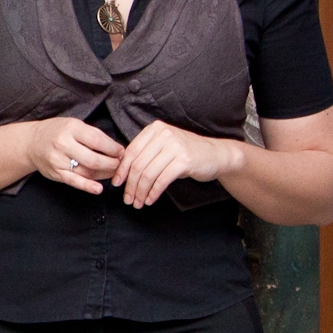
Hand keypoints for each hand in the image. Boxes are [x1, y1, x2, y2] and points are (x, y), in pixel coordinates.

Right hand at [23, 116, 122, 193]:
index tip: (122, 152)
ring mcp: (58, 160)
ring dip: (104, 174)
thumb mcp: (74, 124)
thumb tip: (116, 149)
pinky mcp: (56, 173)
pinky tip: (98, 189)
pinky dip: (87, 186)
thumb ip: (93, 135)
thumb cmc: (57, 132)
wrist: (32, 143)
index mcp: (71, 128)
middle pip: (94, 159)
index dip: (113, 149)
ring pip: (87, 171)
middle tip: (121, 165)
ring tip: (113, 173)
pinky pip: (74, 181)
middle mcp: (64, 144)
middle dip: (112, 164)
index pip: (98, 140)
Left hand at [111, 121, 239, 208]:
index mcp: (155, 129)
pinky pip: (162, 180)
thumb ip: (146, 153)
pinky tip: (150, 200)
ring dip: (140, 192)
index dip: (122, 170)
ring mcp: (174, 147)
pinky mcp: (184, 161)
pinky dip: (153, 193)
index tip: (117, 184)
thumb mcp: (164, 146)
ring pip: (148, 174)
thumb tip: (122, 172)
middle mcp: (164, 135)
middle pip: (138, 164)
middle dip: (130, 185)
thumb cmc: (186, 153)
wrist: (216, 155)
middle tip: (128, 199)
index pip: (131, 151)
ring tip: (138, 203)